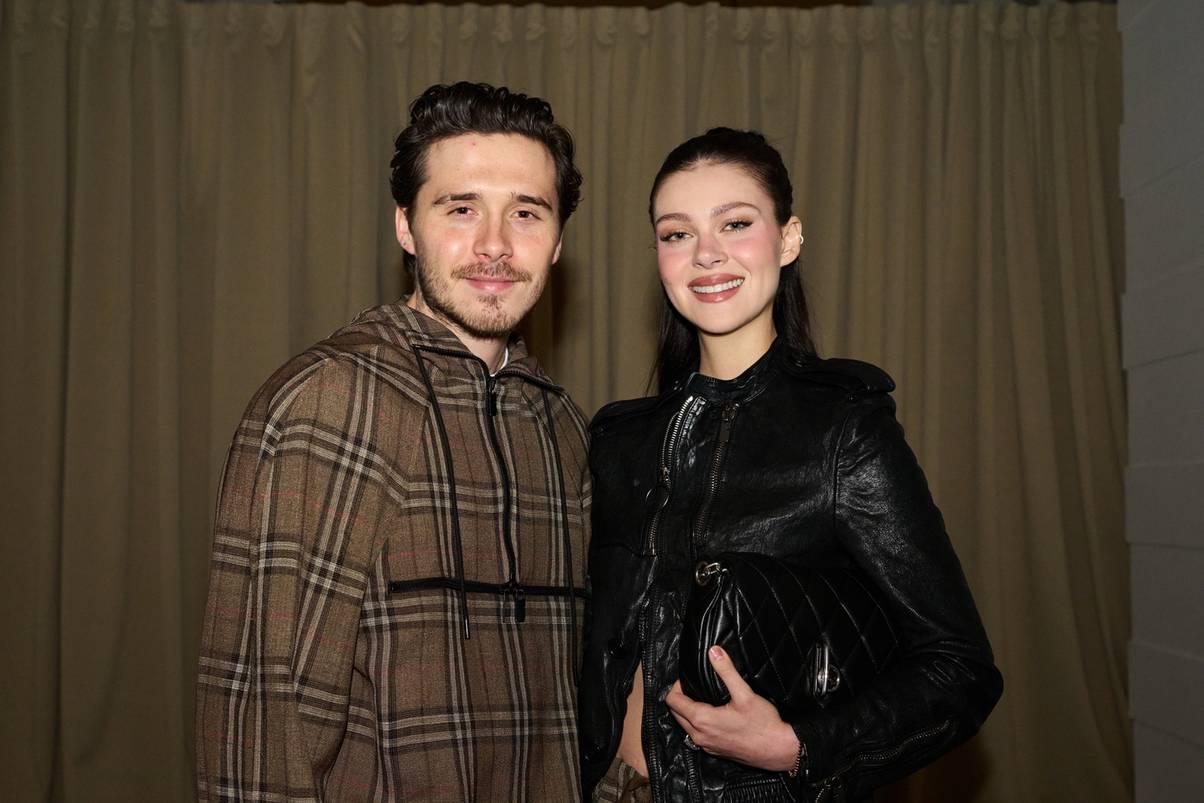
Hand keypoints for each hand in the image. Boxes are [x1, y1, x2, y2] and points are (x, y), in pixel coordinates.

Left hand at [665, 645, 799, 771]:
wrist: (778, 750)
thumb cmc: (763, 724)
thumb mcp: (745, 694)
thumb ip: (726, 671)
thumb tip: (714, 651)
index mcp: (702, 720)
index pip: (673, 701)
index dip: (676, 686)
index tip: (688, 678)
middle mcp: (699, 736)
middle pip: (675, 714)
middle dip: (680, 698)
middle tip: (694, 686)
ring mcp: (706, 746)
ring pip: (684, 726)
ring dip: (687, 711)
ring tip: (701, 698)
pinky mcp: (714, 751)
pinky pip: (696, 735)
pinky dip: (697, 724)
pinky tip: (712, 715)